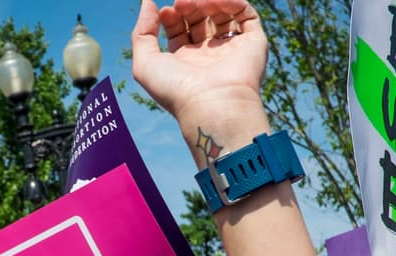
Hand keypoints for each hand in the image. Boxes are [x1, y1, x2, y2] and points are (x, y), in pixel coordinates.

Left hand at [131, 0, 267, 126]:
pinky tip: (217, 2)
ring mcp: (231, 49)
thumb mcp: (145, 64)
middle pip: (199, 18)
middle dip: (189, 6)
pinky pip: (247, 15)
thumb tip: (147, 2)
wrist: (212, 105)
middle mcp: (209, 56)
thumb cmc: (177, 91)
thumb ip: (142, 32)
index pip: (178, 28)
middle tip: (181, 3)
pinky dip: (233, 2)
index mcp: (185, 62)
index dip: (171, 15)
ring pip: (223, 14)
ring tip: (199, 3)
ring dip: (209, 2)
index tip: (166, 12)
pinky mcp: (253, 44)